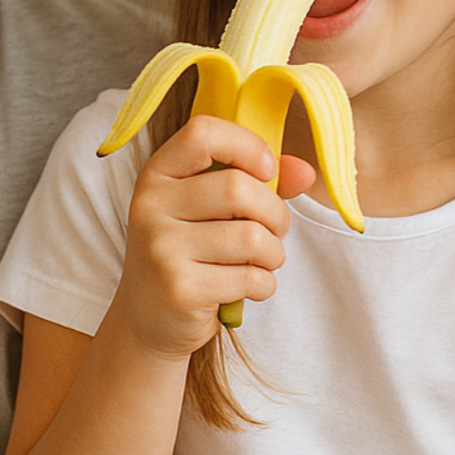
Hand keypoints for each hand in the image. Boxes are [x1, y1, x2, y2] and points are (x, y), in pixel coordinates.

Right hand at [111, 115, 314, 360]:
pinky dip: (264, 284)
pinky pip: (250, 277)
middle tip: (273, 231)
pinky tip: (250, 287)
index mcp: (158, 175)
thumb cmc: (190, 254)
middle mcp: (150, 206)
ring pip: (251, 236)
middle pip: (238, 188)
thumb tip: (306, 172)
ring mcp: (161, 248)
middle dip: (275, 213)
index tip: (267, 170)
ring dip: (273, 253)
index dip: (246, 145)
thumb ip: (257, 182)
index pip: (202, 133)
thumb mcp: (211, 210)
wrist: (149, 320)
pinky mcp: (179, 288)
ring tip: (262, 261)